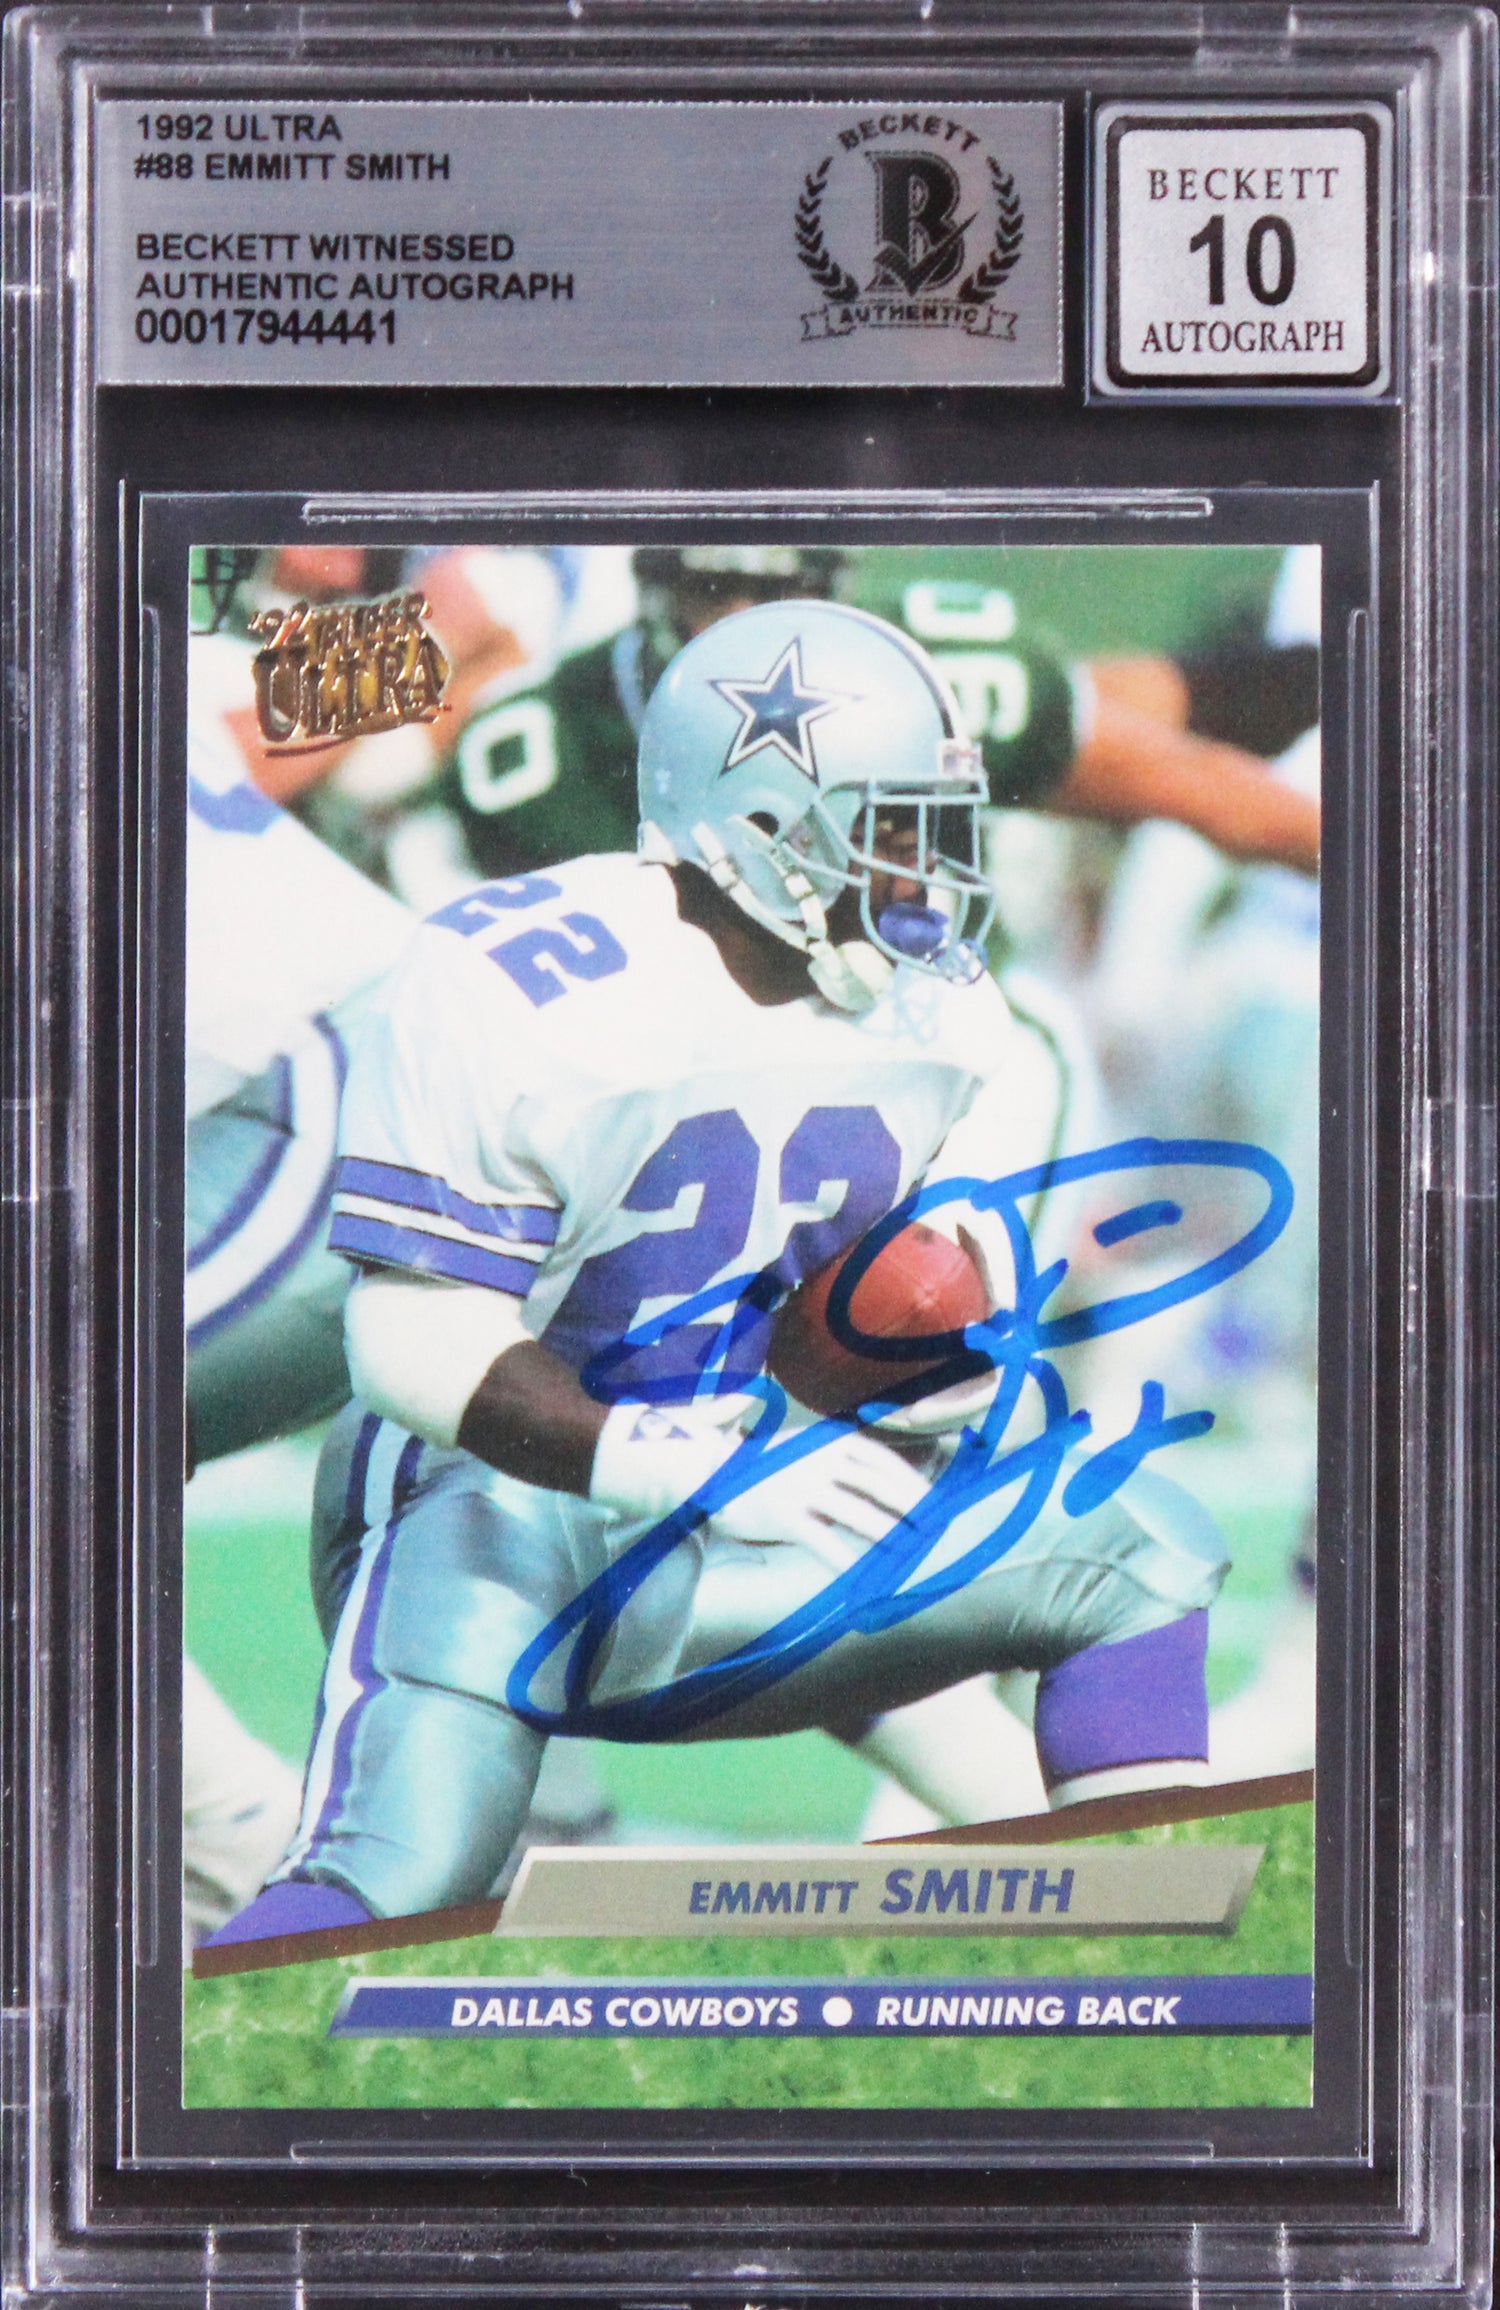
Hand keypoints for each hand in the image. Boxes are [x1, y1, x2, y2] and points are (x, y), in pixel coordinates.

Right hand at [589, 1400, 927, 1548]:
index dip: (910, 1482)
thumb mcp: (808, 1450)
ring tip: (907, 1551)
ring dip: (887, 1533)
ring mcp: (800, 1486)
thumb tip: (892, 1489)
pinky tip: (862, 1575)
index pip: (881, 1460)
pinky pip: (822, 1541)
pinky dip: (846, 1559)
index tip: (932, 1503)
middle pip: (876, 1485)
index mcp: (829, 1439)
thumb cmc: (768, 1468)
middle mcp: (818, 1459)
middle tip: (931, 1529)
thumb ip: (843, 1462)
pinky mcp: (783, 1516)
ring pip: (856, 1512)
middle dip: (909, 1508)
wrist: (712, 1473)